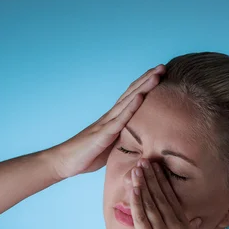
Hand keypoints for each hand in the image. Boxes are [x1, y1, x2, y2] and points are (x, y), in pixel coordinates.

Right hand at [51, 64, 165, 179]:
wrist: (65, 162)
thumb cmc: (88, 155)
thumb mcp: (111, 147)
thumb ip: (124, 140)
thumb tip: (140, 142)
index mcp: (113, 119)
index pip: (131, 98)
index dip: (145, 86)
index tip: (160, 75)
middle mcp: (110, 117)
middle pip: (131, 93)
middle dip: (147, 80)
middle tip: (163, 66)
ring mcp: (106, 123)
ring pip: (127, 102)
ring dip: (143, 87)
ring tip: (156, 75)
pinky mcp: (103, 135)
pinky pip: (119, 120)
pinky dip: (130, 108)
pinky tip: (140, 97)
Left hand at [129, 160, 202, 228]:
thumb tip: (198, 221)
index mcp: (185, 227)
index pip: (173, 199)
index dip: (164, 182)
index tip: (159, 169)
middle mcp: (175, 227)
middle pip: (162, 196)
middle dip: (153, 177)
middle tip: (146, 160)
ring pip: (151, 203)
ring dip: (143, 184)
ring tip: (137, 167)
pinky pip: (142, 216)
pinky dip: (137, 200)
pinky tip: (132, 188)